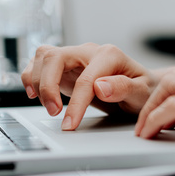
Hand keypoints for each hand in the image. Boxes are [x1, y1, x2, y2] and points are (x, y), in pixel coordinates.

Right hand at [21, 43, 157, 129]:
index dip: (76, 104)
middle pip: (55, 58)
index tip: (70, 124)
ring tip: (48, 106)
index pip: (86, 78)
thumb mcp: (143, 92)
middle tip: (54, 113)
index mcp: (109, 55)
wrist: (139, 86)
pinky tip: (33, 93)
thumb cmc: (143, 89)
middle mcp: (88, 51)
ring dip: (38, 82)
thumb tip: (101, 86)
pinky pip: (38, 62)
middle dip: (48, 87)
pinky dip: (31, 76)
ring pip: (43, 56)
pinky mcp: (63, 64)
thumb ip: (124, 88)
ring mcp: (74, 55)